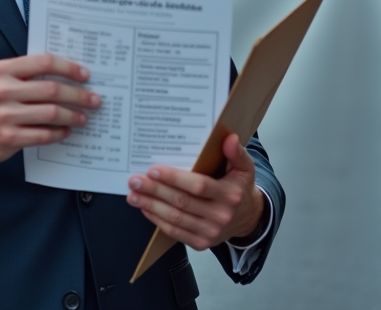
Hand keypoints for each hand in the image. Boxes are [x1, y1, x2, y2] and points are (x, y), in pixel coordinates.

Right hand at [0, 54, 99, 180]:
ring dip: (73, 115)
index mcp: (4, 70)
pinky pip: (43, 135)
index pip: (44, 62)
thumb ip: (27, 74)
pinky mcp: (9, 138)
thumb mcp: (0, 81)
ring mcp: (5, 116)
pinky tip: (66, 130)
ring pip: (51, 114)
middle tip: (94, 99)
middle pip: (52, 90)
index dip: (68, 68)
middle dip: (78, 95)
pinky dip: (59, 132)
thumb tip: (67, 74)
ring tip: (83, 117)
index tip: (85, 75)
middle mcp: (3, 91)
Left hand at [125, 134, 264, 250]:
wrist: (247, 219)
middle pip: (181, 202)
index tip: (154, 170)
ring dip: (151, 206)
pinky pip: (175, 232)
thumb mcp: (244, 169)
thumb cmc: (240, 188)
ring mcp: (210, 232)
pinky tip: (145, 208)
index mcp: (230, 195)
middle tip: (134, 180)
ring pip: (175, 218)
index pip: (199, 186)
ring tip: (133, 195)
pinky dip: (157, 220)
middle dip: (155, 191)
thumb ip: (237, 153)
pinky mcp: (201, 243)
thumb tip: (230, 138)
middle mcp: (220, 216)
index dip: (175, 178)